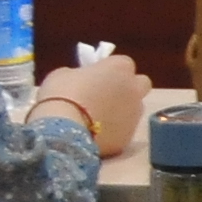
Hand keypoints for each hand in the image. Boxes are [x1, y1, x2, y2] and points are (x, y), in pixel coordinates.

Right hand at [34, 51, 153, 151]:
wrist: (62, 131)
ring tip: (98, 119)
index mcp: (120, 67)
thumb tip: (82, 79)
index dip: (110, 71)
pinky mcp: (128, 137)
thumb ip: (79, 74)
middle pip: (140, 84)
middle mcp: (134, 88)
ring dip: (122, 111)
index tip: (96, 78)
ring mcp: (135, 114)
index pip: (123, 64)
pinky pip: (124, 131)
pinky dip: (114, 132)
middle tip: (106, 96)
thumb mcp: (63, 74)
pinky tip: (96, 136)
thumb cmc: (60, 95)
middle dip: (128, 88)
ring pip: (135, 109)